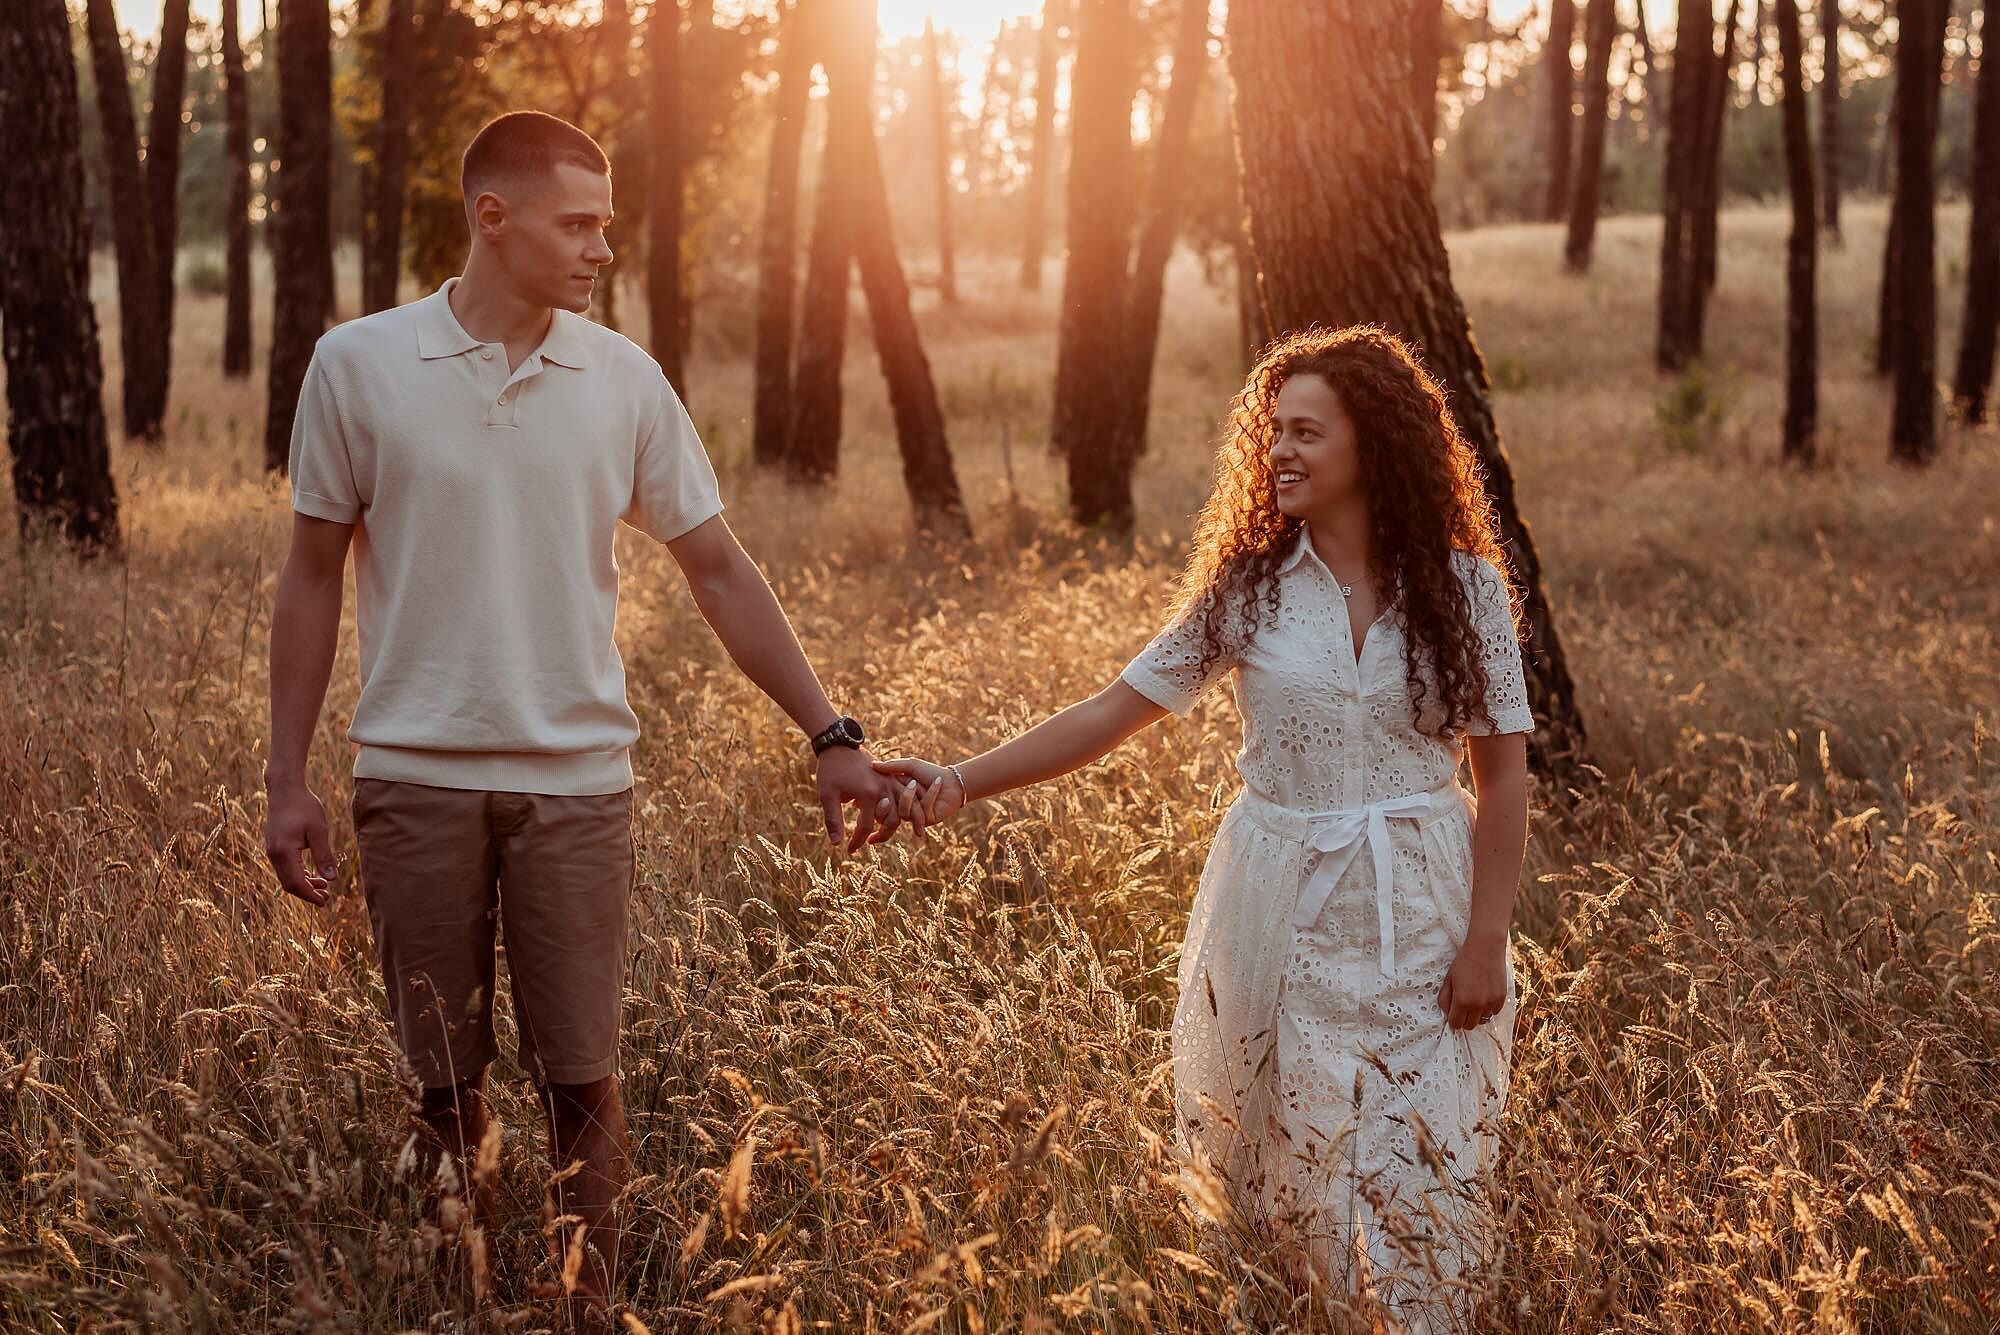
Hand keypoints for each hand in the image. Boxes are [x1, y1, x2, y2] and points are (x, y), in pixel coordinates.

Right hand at [264, 774, 336, 906]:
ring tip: (324, 887)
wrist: (284, 789)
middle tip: (326, 898)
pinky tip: (313, 874)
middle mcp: (274, 854)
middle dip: (307, 893)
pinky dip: (298, 874)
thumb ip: (324, 855)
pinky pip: (284, 867)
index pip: (296, 883)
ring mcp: (272, 850)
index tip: (324, 902)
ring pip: (286, 876)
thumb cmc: (304, 806)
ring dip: (304, 884)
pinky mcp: (274, 846)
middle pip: (288, 884)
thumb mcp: (319, 830)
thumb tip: (331, 879)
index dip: (310, 895)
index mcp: (284, 852)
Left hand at [814, 746, 911, 852]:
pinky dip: (912, 804)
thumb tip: (836, 844)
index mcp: (867, 795)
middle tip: (872, 843)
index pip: (866, 827)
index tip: (849, 850)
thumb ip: (833, 820)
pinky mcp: (892, 776)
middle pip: (893, 820)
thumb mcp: (827, 795)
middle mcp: (883, 789)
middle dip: (884, 836)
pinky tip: (912, 813)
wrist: (839, 746)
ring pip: (907, 807)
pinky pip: (907, 793)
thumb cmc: (830, 770)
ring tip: (916, 833)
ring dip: (911, 820)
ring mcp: (890, 781)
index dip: (857, 841)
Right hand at [871, 758, 965, 827]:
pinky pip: (921, 812)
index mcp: (894, 795)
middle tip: (909, 781)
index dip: (879, 794)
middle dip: (896, 794)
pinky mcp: (924, 822)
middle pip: (887, 810)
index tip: (879, 784)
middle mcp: (901, 808)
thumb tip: (871, 765)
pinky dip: (930, 794)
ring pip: (903, 812)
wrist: (951, 781)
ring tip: (917, 783)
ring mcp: (912, 817)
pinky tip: (937, 783)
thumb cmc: (929, 772)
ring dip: (911, 795)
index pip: (879, 800)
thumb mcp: (909, 766)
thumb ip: (891, 766)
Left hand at [1437, 933, 1508, 1030]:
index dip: (1453, 1020)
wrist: (1486, 948)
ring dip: (1477, 1014)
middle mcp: (1478, 1005)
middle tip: (1462, 1007)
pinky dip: (1489, 1008)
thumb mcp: (1449, 979)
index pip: (1456, 1024)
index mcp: (1462, 1001)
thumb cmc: (1464, 961)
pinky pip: (1494, 1012)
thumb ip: (1444, 998)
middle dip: (1464, 1019)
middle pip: (1469, 1026)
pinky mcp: (1502, 998)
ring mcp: (1491, 1002)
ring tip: (1474, 1000)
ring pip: (1483, 1020)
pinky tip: (1484, 995)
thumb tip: (1446, 1012)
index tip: (1453, 1013)